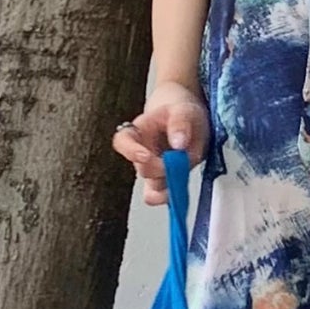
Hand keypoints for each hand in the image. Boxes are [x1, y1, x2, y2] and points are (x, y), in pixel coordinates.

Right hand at [112, 85, 208, 204]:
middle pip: (143, 169)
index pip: (123, 142)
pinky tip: (178, 194)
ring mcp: (152, 169)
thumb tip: (178, 143)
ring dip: (170, 184)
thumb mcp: (184, 110)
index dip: (131, 151)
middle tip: (181, 160)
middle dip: (162, 169)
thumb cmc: (180, 111)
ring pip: (152, 187)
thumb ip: (181, 123)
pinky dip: (169, 198)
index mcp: (139, 131)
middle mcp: (141, 152)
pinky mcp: (163, 181)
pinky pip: (158, 196)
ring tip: (183, 173)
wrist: (187, 117)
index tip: (145, 155)